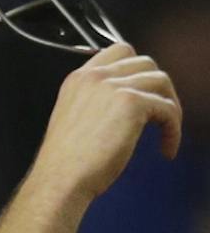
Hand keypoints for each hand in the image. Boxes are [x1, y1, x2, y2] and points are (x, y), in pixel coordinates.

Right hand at [28, 42, 182, 207]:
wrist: (59, 181)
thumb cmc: (64, 164)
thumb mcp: (74, 119)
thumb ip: (96, 101)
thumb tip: (130, 103)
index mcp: (78, 79)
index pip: (119, 51)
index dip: (137, 69)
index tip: (142, 91)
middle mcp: (95, 77)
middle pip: (146, 62)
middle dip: (157, 87)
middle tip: (158, 114)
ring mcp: (114, 87)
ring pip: (162, 81)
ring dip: (170, 106)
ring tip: (166, 132)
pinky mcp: (132, 103)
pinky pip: (168, 108)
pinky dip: (173, 129)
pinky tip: (166, 148)